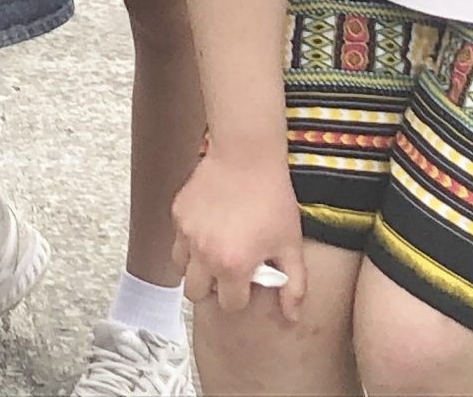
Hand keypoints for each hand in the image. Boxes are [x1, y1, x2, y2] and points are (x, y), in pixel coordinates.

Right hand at [174, 148, 307, 319]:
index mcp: (232, 266)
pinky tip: (210, 225)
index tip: (250, 280)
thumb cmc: (272, 200)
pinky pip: (178, 239)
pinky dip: (190, 240)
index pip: (229, 304)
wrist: (246, 156)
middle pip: (194, 293)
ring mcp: (186, 233)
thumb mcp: (291, 245)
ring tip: (215, 250)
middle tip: (228, 272)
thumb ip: (294, 286)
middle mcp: (203, 254)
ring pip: (180, 268)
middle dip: (211, 288)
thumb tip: (292, 317)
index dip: (242, 295)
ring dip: (196, 266)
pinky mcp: (177, 213)